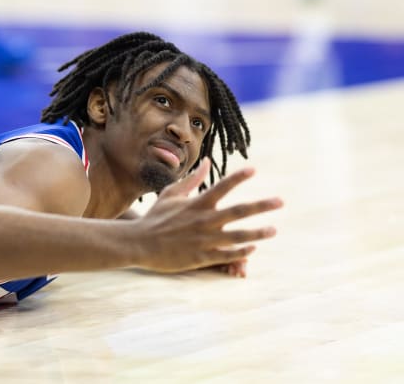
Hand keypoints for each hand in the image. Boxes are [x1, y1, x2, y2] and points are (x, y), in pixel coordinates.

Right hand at [132, 157, 282, 274]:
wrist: (139, 243)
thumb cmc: (155, 217)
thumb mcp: (171, 194)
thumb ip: (192, 180)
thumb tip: (206, 162)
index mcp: (197, 204)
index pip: (222, 186)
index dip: (239, 177)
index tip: (253, 170)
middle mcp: (204, 220)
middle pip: (239, 211)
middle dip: (262, 205)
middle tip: (280, 201)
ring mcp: (204, 239)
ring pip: (238, 236)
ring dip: (258, 233)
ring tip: (273, 230)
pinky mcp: (201, 257)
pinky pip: (227, 255)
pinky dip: (241, 252)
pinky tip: (252, 249)